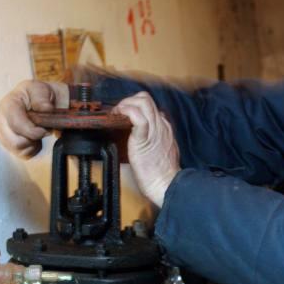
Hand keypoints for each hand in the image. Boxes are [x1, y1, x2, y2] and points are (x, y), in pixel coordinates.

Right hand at [0, 80, 68, 157]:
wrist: (44, 101)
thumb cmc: (40, 94)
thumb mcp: (42, 88)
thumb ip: (42, 97)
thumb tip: (45, 108)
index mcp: (8, 104)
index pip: (16, 124)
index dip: (33, 131)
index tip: (45, 129)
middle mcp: (1, 120)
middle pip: (15, 141)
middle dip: (33, 138)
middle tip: (43, 129)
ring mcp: (3, 133)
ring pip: (18, 149)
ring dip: (33, 143)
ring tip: (39, 131)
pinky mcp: (9, 143)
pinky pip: (22, 154)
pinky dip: (33, 148)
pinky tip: (35, 137)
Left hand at [115, 92, 180, 206]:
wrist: (166, 184)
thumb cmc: (162, 174)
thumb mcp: (162, 152)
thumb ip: (153, 142)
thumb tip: (136, 139)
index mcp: (164, 128)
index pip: (150, 107)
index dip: (134, 107)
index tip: (123, 115)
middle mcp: (160, 125)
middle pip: (146, 99)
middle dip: (128, 101)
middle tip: (118, 113)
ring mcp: (154, 130)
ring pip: (143, 101)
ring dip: (126, 104)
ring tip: (117, 115)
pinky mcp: (144, 138)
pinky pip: (137, 117)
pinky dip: (126, 112)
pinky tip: (119, 118)